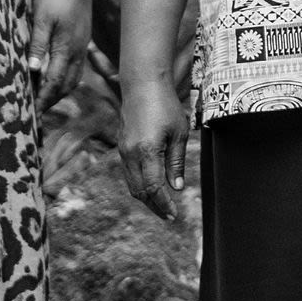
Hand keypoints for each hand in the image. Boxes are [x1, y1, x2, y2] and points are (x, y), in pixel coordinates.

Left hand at [31, 0, 94, 113]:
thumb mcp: (42, 18)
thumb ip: (38, 45)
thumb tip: (33, 70)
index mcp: (66, 48)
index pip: (53, 82)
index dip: (42, 100)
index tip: (32, 115)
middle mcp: (77, 51)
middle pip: (65, 85)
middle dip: (51, 101)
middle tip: (36, 114)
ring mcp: (81, 46)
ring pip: (73, 78)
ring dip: (59, 92)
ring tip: (45, 101)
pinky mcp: (81, 40)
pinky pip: (76, 68)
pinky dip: (66, 80)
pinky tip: (57, 79)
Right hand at [118, 74, 190, 223]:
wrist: (143, 85)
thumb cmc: (166, 106)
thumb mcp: (179, 133)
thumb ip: (176, 162)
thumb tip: (177, 188)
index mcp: (146, 151)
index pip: (153, 188)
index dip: (163, 204)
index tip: (174, 215)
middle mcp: (130, 154)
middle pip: (139, 191)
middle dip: (154, 205)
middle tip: (168, 215)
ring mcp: (123, 151)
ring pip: (131, 184)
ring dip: (146, 197)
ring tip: (161, 205)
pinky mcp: (122, 147)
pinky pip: (129, 173)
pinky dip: (139, 184)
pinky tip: (151, 186)